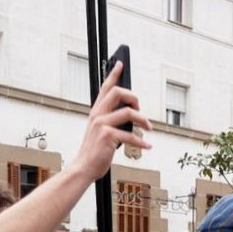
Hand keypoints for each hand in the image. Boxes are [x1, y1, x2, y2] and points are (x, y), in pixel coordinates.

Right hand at [67, 62, 152, 183]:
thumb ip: (111, 120)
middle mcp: (98, 115)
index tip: (120, 64)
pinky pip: (131, 135)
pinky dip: (142, 142)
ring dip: (143, 120)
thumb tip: (131, 114)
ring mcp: (101, 125)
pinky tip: (147, 146)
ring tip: (148, 129)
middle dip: (134, 97)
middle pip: (119, 92)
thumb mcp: (100, 131)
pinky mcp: (107, 136)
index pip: (105, 88)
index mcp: (96, 112)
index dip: (113, 74)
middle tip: (140, 108)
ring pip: (129, 112)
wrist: (84, 167)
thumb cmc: (95, 151)